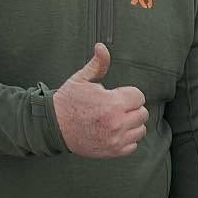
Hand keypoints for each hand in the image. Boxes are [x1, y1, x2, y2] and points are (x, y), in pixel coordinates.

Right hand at [53, 43, 147, 157]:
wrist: (54, 126)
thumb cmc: (68, 101)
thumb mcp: (81, 79)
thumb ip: (98, 64)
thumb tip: (102, 46)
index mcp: (112, 103)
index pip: (139, 96)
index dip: (129, 94)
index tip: (118, 96)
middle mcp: (117, 122)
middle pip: (142, 113)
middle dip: (132, 108)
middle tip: (117, 108)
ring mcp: (116, 139)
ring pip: (141, 130)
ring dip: (132, 124)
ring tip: (117, 120)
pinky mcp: (113, 151)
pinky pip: (133, 145)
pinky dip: (127, 139)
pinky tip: (115, 132)